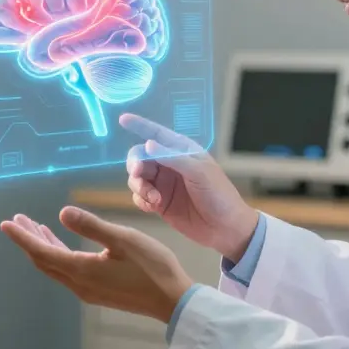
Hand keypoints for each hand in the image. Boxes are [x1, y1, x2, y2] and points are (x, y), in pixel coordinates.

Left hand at [1, 208, 194, 321]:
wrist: (172, 302)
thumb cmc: (152, 267)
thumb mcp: (123, 239)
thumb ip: (91, 226)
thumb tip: (61, 213)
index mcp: (81, 270)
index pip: (42, 252)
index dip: (22, 238)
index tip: (6, 224)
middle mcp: (78, 283)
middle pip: (44, 260)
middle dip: (28, 240)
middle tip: (17, 220)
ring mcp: (87, 290)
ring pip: (55, 267)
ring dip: (43, 247)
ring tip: (34, 227)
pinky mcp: (97, 292)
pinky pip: (66, 272)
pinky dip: (57, 255)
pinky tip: (61, 245)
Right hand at [120, 113, 258, 260]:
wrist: (225, 229)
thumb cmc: (218, 194)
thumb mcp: (199, 172)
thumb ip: (173, 158)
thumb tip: (148, 144)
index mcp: (181, 151)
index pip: (157, 134)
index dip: (140, 125)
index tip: (123, 119)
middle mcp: (169, 165)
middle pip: (140, 158)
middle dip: (135, 165)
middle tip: (138, 174)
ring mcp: (163, 184)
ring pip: (137, 178)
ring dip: (139, 186)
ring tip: (154, 198)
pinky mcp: (159, 203)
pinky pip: (139, 197)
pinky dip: (141, 200)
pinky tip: (153, 207)